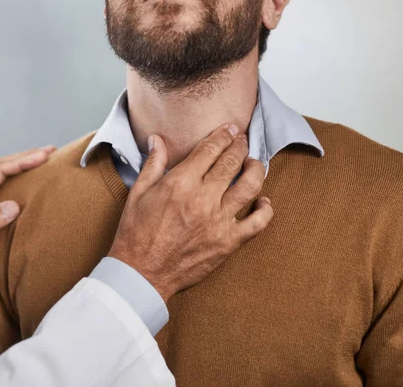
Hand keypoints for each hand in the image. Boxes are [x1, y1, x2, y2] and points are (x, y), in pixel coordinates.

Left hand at [0, 146, 56, 286]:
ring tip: (46, 158)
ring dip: (25, 164)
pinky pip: (8, 186)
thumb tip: (13, 206)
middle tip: (50, 151)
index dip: (21, 162)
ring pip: (6, 174)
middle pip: (4, 167)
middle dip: (27, 156)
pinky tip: (34, 178)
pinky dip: (23, 178)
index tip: (41, 157)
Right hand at [108, 123, 272, 302]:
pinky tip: (263, 201)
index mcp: (180, 183)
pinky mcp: (228, 243)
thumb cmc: (136, 233)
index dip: (223, 135)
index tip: (231, 129)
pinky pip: (258, 222)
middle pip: (232, 162)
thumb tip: (157, 139)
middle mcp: (203, 198)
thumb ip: (153, 164)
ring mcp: (219, 221)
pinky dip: (266, 208)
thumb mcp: (138, 193)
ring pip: (251, 185)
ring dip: (256, 168)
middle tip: (242, 140)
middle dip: (240, 145)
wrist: (141, 273)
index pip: (210, 149)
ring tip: (253, 164)